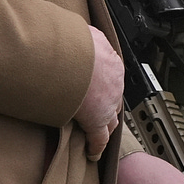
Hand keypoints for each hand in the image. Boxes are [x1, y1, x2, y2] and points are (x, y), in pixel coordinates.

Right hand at [73, 25, 123, 159]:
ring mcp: (107, 103)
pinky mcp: (97, 121)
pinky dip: (96, 146)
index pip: (111, 76)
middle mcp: (114, 83)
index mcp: (111, 61)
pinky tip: (92, 152)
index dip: (104, 85)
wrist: (72, 58)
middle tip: (97, 111)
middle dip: (107, 105)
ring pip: (110, 119)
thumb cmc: (73, 43)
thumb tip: (69, 31)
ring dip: (104, 126)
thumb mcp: (81, 33)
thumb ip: (80, 36)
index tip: (97, 89)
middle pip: (114, 98)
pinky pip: (99, 138)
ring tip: (97, 132)